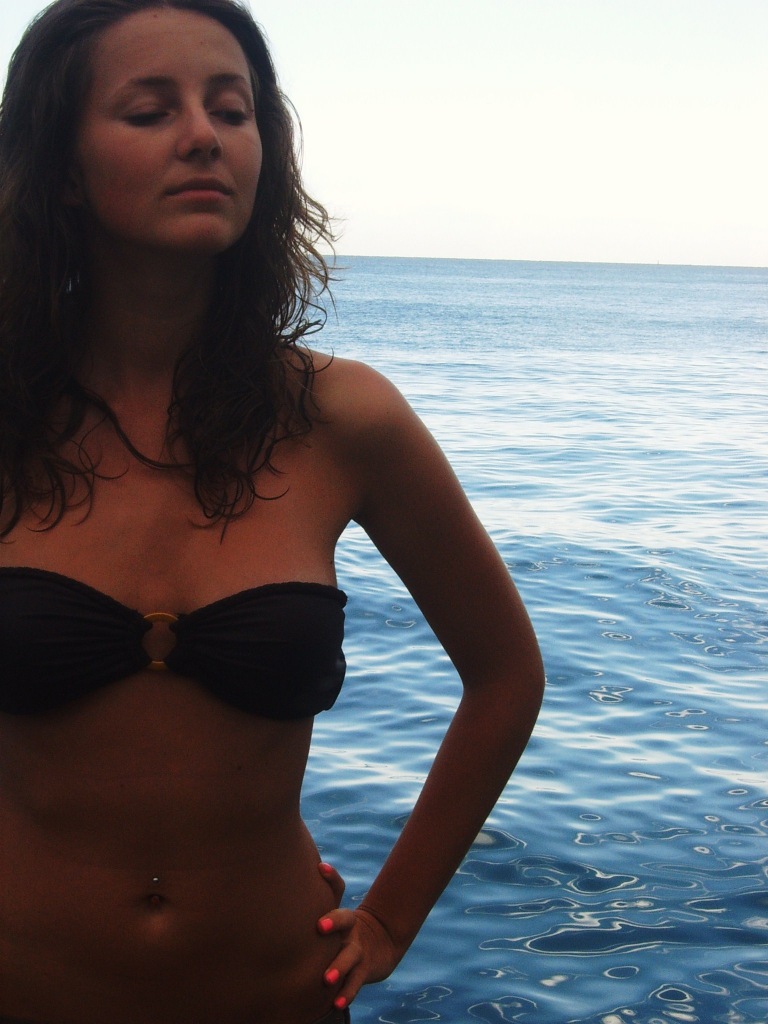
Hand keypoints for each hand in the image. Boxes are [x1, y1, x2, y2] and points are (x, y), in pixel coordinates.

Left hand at [316, 878, 401, 1010]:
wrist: (380, 945)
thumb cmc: (343, 930)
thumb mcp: (334, 916)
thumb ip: (318, 900)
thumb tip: (302, 872)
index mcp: (341, 912)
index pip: (337, 890)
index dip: (331, 878)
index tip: (320, 868)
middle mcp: (350, 928)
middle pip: (345, 919)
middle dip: (333, 921)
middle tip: (320, 927)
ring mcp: (358, 949)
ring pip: (349, 956)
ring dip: (338, 967)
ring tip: (326, 980)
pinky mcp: (363, 970)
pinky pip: (354, 983)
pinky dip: (347, 994)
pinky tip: (337, 1004)